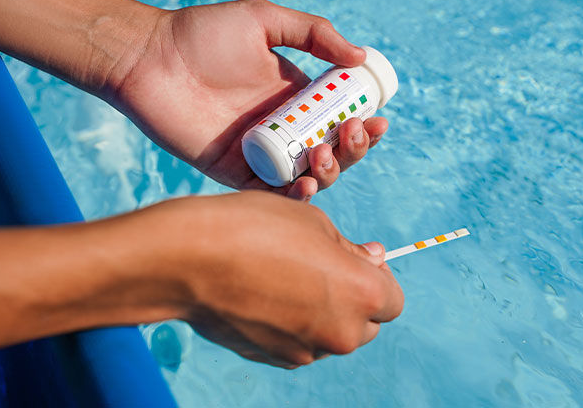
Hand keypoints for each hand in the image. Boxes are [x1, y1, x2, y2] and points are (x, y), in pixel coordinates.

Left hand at [111, 0, 388, 199]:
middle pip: (333, 151)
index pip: (339, 119)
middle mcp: (282, 128)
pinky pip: (271, 194)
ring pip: (309, 176)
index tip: (376, 120)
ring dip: (330, 172)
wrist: (148, 57)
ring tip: (324, 154)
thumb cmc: (202, 33)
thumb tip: (360, 57)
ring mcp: (260, 153)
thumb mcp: (264, 20)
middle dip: (353, 149)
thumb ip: (313, 32)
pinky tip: (306, 185)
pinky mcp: (234, 173)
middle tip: (352, 133)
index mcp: (294, 98)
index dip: (363, 125)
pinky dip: (293, 196)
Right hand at [147, 191, 402, 366]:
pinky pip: (300, 342)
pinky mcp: (275, 359)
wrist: (190, 259)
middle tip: (321, 266)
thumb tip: (373, 259)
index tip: (354, 260)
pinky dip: (294, 324)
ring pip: (332, 335)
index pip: (392, 299)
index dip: (377, 278)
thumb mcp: (315, 223)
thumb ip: (350, 249)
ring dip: (323, 312)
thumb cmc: (256, 228)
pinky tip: (266, 295)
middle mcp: (342, 333)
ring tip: (286, 276)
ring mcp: (306, 351)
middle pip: (367, 323)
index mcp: (362, 294)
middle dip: (353, 298)